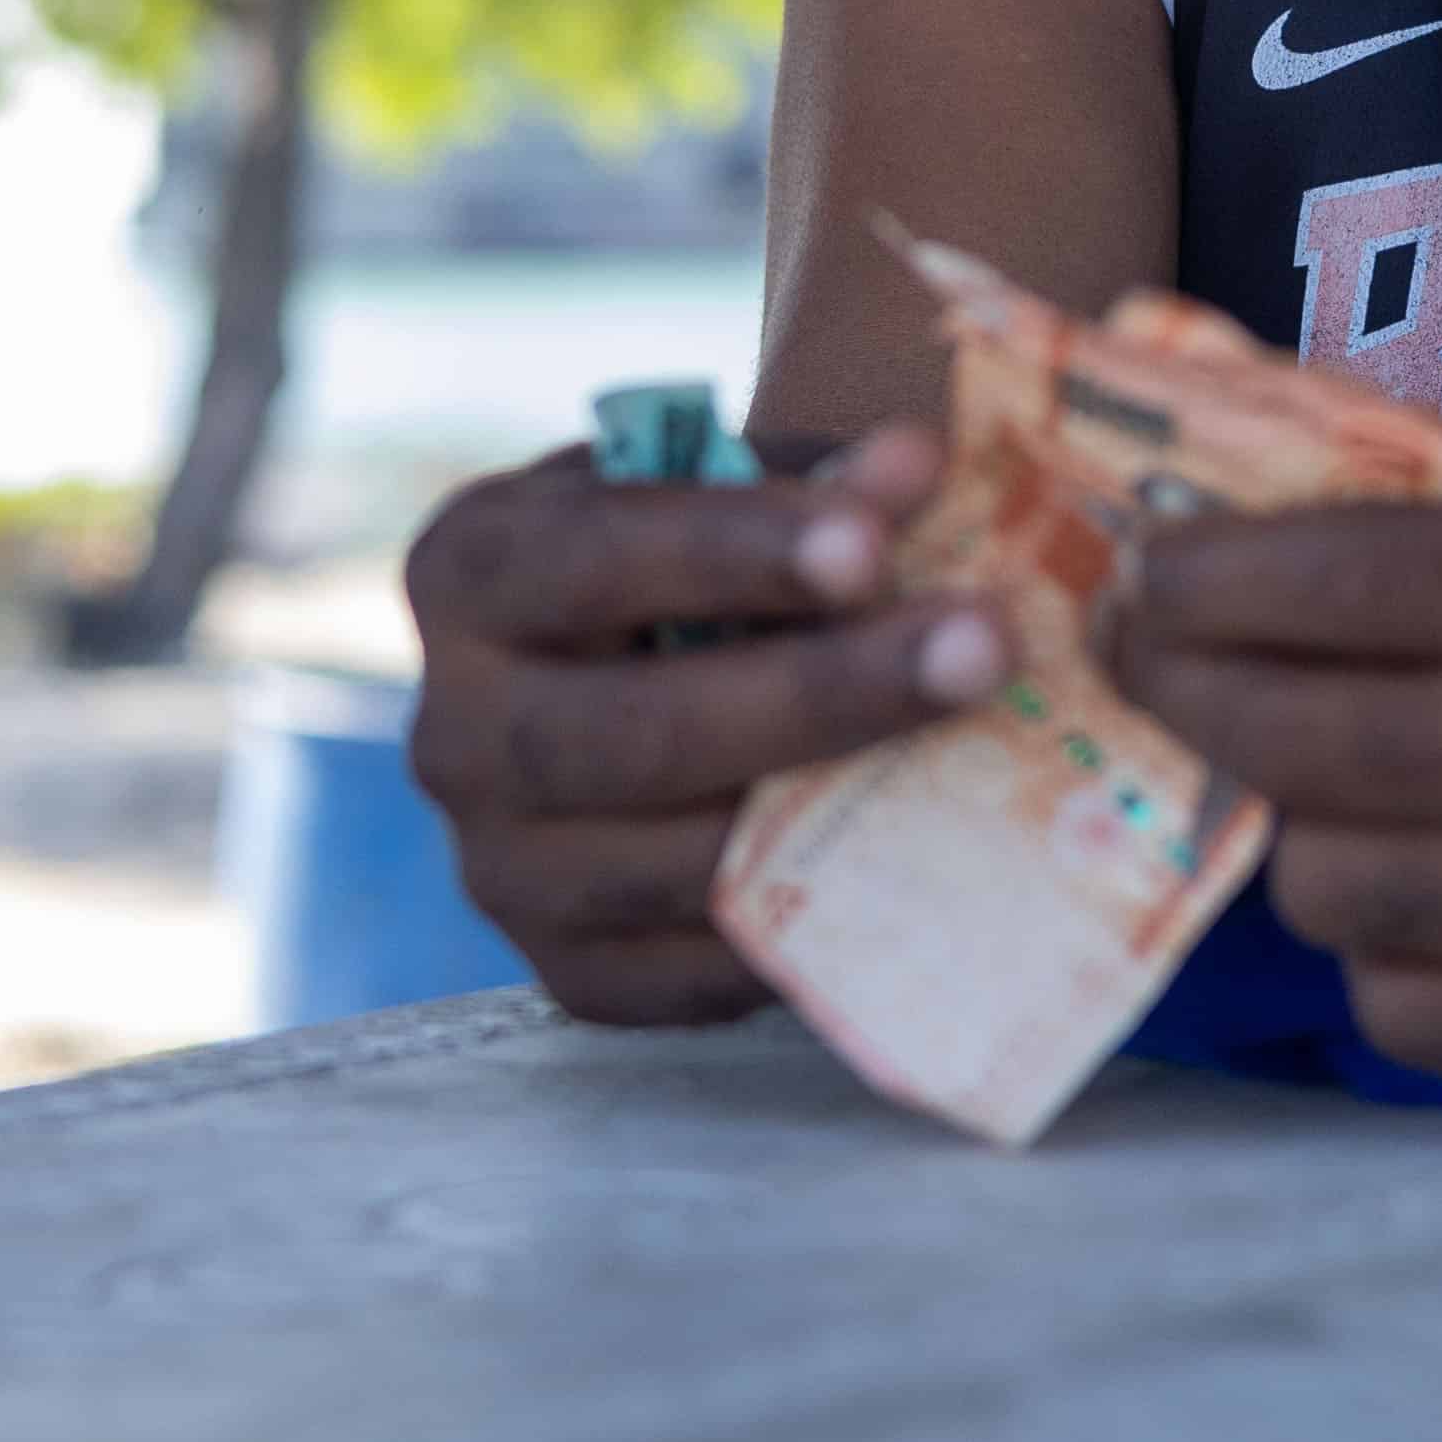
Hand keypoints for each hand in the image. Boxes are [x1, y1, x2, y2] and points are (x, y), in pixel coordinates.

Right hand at [401, 426, 1002, 1023]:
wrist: (636, 691)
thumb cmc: (699, 568)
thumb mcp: (728, 494)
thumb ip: (814, 482)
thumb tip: (911, 466)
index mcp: (469, 574)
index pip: (587, 561)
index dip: (730, 553)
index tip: (871, 544)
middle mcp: (455, 732)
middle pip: (634, 732)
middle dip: (822, 691)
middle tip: (981, 647)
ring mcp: (502, 870)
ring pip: (676, 862)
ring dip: (846, 809)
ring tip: (986, 752)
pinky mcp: (573, 975)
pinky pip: (702, 973)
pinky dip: (816, 922)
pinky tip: (928, 861)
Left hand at [1109, 431, 1441, 1093]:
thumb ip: (1432, 459)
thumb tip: (1204, 436)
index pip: (1346, 585)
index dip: (1202, 581)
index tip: (1135, 572)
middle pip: (1312, 747)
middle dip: (1187, 693)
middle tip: (1146, 657)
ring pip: (1337, 889)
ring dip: (1293, 828)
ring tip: (1317, 778)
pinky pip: (1403, 1014)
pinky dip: (1380, 949)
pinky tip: (1421, 883)